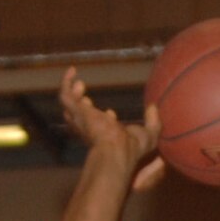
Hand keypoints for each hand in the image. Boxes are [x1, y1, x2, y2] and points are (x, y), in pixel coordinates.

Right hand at [59, 68, 163, 191]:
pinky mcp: (77, 111)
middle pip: (79, 117)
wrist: (117, 150)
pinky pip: (65, 95)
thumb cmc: (131, 148)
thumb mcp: (149, 135)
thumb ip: (153, 122)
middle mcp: (90, 129)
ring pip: (69, 104)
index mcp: (105, 137)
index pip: (100, 129)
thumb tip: (154, 107)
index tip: (112, 114)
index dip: (105, 120)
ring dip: (73, 92)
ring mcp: (81, 120)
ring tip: (80, 83)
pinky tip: (73, 70)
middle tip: (89, 98)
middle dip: (82, 106)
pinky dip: (66, 82)